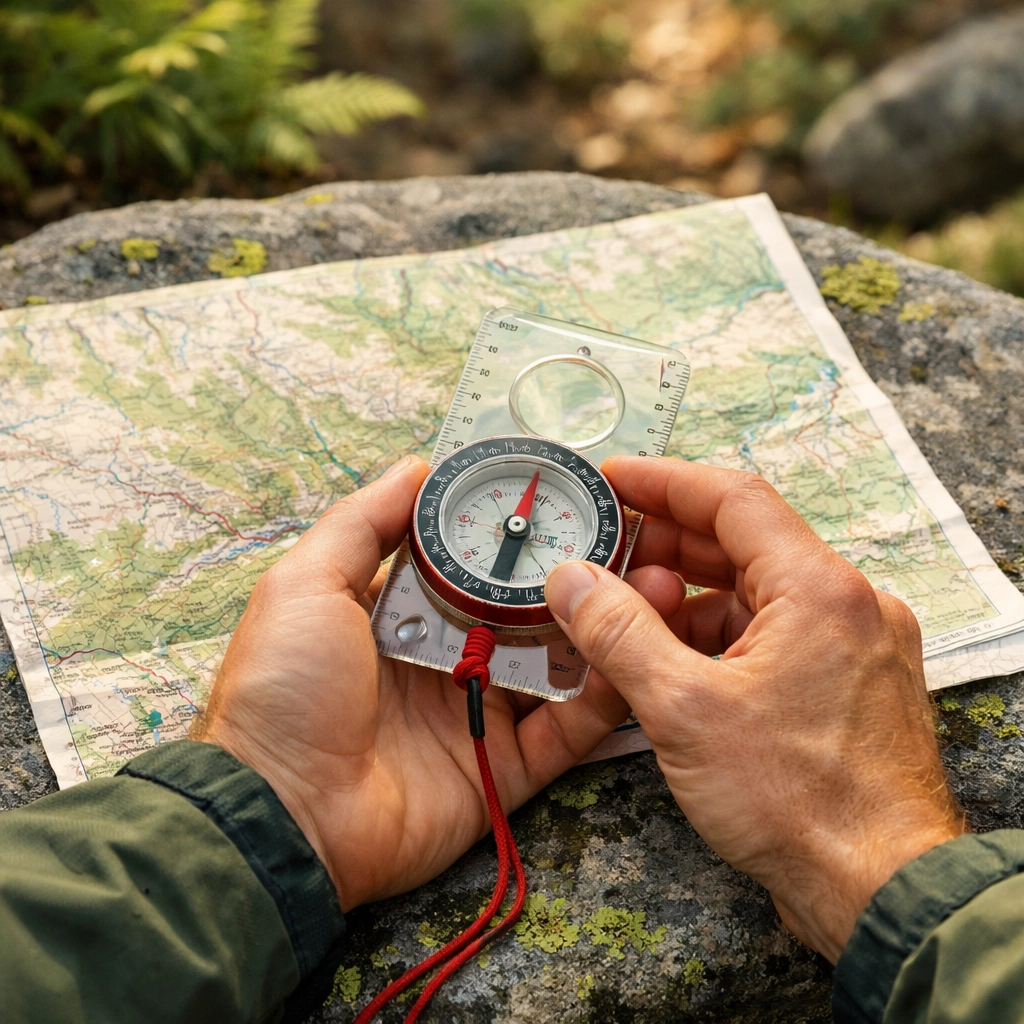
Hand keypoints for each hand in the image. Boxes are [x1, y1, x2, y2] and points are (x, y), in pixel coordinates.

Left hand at [193, 455, 631, 910]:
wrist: (283, 816)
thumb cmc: (283, 690)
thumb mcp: (306, 585)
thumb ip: (363, 524)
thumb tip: (416, 467)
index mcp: (401, 612)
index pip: (471, 563)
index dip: (512, 533)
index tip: (560, 496)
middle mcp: (446, 657)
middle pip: (524, 610)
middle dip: (573, 578)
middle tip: (624, 540)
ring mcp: (477, 713)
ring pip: (556, 664)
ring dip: (600, 630)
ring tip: (647, 588)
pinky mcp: (502, 768)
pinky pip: (564, 731)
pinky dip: (600, 700)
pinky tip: (628, 659)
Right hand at [545, 457, 963, 962]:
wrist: (880, 891)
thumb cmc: (801, 802)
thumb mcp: (683, 708)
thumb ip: (618, 632)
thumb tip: (571, 580)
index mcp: (819, 590)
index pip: (733, 498)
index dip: (663, 481)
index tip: (613, 480)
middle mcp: (847, 605)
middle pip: (744, 544)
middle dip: (668, 543)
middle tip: (605, 548)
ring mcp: (853, 647)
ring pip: (756, 595)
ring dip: (690, 597)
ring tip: (627, 615)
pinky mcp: (846, 686)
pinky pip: (773, 637)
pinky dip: (720, 639)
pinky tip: (674, 662)